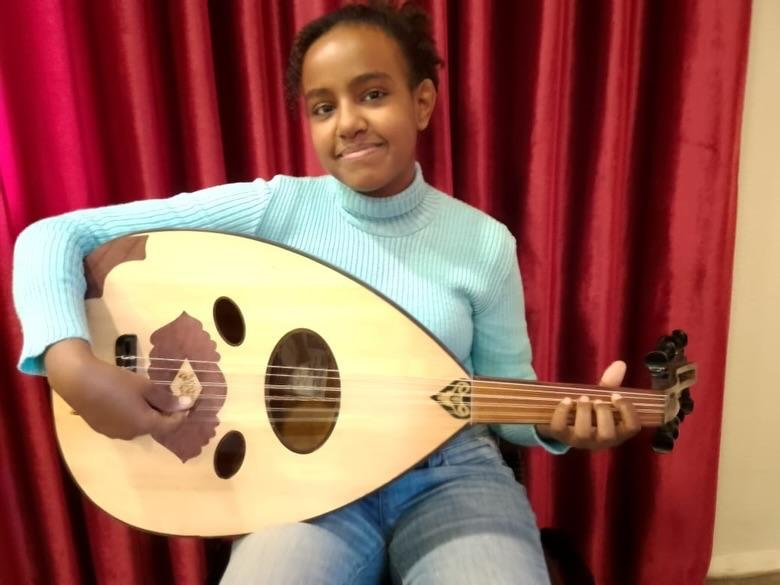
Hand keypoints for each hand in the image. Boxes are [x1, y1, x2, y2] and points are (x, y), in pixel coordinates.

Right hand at [45, 339, 192, 439]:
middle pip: (155, 426)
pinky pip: (124, 424)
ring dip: (147, 414)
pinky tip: (127, 400)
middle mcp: (131, 434)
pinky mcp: (102, 428)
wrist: (77, 381)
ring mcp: (114, 433)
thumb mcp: (145, 386)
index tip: (188, 404)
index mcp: (144, 425)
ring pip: (139, 425)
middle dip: (164, 414)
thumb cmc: (115, 382)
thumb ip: (166, 399)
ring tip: (147, 397)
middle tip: (168, 397)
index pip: (171, 426)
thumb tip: (186, 405)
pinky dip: (132, 415)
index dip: (182, 416)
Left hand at [536, 360, 640, 449]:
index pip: (632, 427)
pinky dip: (562, 412)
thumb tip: (620, 364)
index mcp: (618, 432)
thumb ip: (611, 384)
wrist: (566, 423)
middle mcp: (601, 441)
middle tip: (597, 399)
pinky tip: (566, 399)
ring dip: (584, 412)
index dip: (627, 410)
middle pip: (608, 434)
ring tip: (582, 398)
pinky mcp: (561, 436)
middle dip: (603, 413)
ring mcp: (580, 441)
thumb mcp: (603, 399)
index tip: (615, 395)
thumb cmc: (592, 411)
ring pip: (583, 433)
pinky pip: (559, 428)